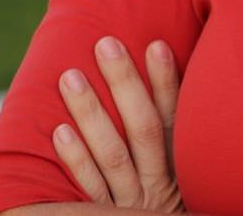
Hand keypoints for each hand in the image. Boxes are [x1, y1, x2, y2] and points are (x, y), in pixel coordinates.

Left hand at [51, 35, 184, 210]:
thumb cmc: (164, 209)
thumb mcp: (182, 179)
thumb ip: (172, 142)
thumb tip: (164, 69)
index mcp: (181, 171)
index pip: (175, 120)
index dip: (167, 83)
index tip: (156, 44)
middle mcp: (158, 188)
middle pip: (144, 130)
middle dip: (125, 85)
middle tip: (105, 44)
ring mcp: (130, 206)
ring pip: (113, 155)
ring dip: (91, 114)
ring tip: (70, 76)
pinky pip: (88, 191)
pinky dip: (77, 161)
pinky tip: (60, 132)